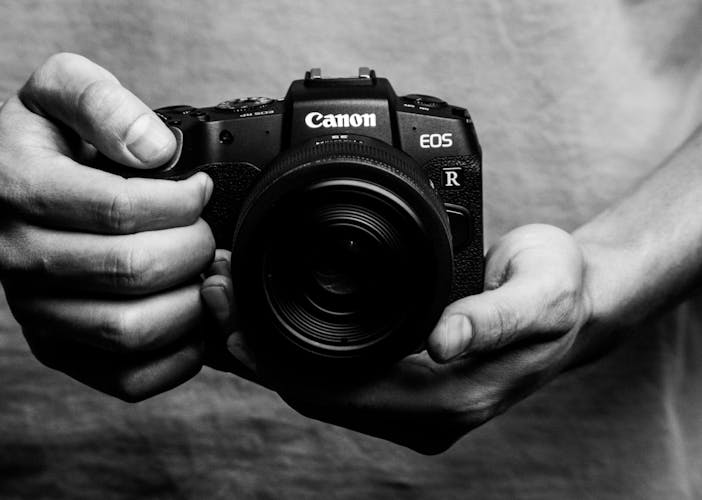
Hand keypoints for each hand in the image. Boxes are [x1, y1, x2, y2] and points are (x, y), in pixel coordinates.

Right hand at [0, 53, 214, 400]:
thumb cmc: (47, 142)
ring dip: (192, 302)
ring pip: (134, 331)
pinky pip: (129, 378)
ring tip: (202, 271)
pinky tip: (189, 315)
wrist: (5, 188)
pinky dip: (178, 355)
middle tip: (205, 232)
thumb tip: (157, 150)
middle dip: (194, 248)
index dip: (181, 201)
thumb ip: (102, 102)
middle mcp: (19, 258)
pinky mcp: (59, 350)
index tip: (199, 189)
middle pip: (134, 271)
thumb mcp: (61, 88)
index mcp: (20, 189)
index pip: (120, 209)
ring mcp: (36, 313)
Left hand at [202, 224, 593, 452]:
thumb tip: (443, 341)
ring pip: (316, 386)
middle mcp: (422, 411)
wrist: (575, 301)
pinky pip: (331, 376)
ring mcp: (411, 403)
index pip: (339, 390)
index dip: (275, 361)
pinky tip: (263, 321)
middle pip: (313, 391)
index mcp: (449, 396)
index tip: (228, 317)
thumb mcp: (541, 292)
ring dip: (265, 350)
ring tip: (224, 301)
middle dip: (253, 350)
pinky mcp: (404, 384)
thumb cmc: (559, 291)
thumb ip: (496, 318)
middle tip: (211, 294)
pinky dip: (290, 351)